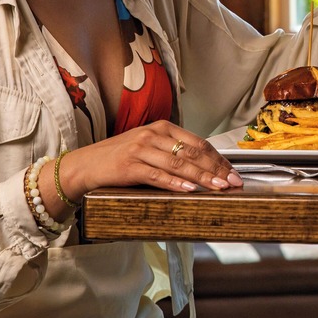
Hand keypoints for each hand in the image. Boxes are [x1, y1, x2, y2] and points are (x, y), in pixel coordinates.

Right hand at [51, 122, 240, 216]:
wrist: (84, 165)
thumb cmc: (120, 158)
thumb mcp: (150, 148)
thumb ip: (174, 153)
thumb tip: (206, 169)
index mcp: (163, 128)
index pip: (199, 143)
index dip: (219, 158)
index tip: (234, 172)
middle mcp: (153, 135)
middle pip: (193, 153)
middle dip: (217, 169)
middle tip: (234, 182)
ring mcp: (141, 149)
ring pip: (179, 164)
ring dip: (202, 177)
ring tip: (219, 187)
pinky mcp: (129, 166)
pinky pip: (157, 175)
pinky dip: (175, 183)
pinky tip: (190, 189)